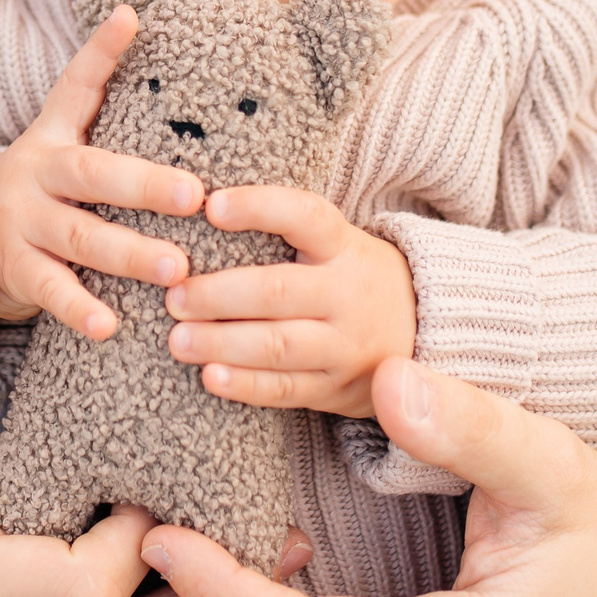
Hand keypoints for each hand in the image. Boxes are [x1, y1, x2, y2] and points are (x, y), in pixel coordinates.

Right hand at [0, 5, 203, 337]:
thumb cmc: (38, 188)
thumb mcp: (58, 139)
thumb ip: (96, 93)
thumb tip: (135, 13)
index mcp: (53, 137)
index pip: (76, 86)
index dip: (100, 51)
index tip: (131, 18)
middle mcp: (34, 174)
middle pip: (92, 175)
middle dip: (145, 185)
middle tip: (197, 196)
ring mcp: (20, 224)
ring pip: (79, 237)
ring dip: (129, 254)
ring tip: (177, 268)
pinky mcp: (12, 271)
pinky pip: (49, 291)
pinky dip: (79, 308)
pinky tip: (111, 325)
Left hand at [163, 187, 415, 419]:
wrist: (422, 332)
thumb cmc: (350, 276)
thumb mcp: (337, 244)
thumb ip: (286, 231)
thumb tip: (204, 207)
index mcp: (345, 247)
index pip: (305, 217)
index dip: (260, 208)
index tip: (213, 206)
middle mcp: (348, 294)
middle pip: (279, 291)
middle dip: (220, 295)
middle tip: (175, 296)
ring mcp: (344, 346)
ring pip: (278, 345)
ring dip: (222, 343)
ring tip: (178, 340)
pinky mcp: (335, 388)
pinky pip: (285, 390)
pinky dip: (245, 385)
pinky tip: (210, 377)